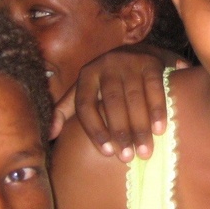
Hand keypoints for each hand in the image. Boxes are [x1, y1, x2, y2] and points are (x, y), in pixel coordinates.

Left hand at [50, 44, 187, 161]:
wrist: (143, 51)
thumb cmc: (110, 80)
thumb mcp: (86, 89)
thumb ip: (66, 109)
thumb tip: (49, 134)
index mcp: (87, 74)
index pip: (85, 104)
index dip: (94, 129)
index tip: (107, 153)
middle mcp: (106, 65)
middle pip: (111, 102)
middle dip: (120, 132)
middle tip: (127, 158)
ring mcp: (130, 61)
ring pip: (133, 98)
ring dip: (140, 127)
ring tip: (145, 152)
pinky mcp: (151, 62)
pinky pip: (154, 88)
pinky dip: (157, 110)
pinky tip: (160, 129)